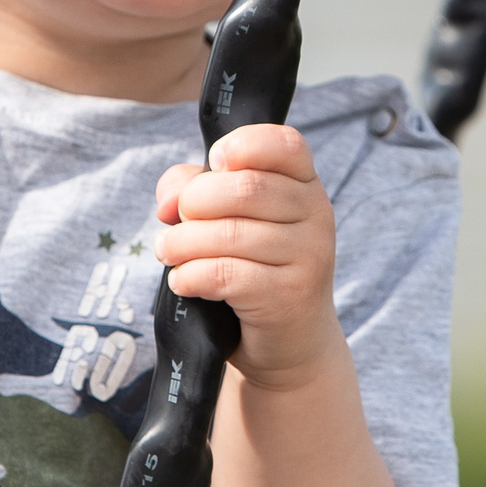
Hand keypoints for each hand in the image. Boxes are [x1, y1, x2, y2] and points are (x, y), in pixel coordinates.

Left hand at [155, 123, 340, 386]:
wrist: (289, 342)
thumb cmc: (252, 268)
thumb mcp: (227, 217)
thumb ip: (193, 186)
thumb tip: (171, 200)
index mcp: (304, 183)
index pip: (284, 144)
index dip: (242, 144)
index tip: (215, 163)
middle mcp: (315, 214)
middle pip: (244, 187)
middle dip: (194, 202)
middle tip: (177, 224)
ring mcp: (309, 256)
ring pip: (229, 233)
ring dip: (182, 244)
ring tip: (170, 254)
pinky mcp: (289, 295)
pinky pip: (226, 274)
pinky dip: (191, 276)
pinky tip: (183, 282)